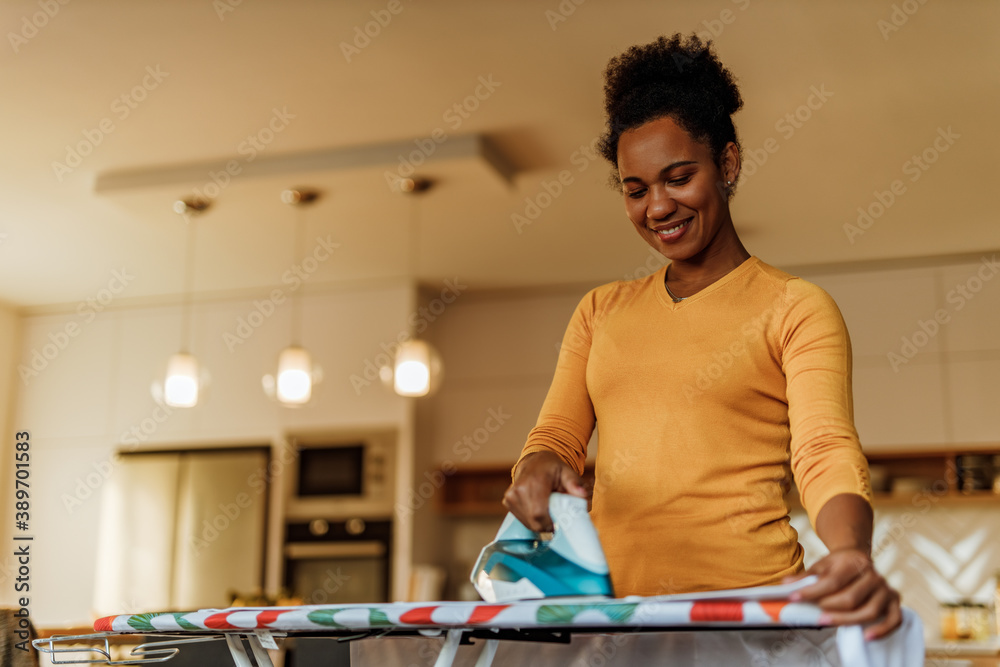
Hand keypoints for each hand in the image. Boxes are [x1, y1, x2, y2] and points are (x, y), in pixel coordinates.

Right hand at [502, 451, 588, 532]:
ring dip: (540, 522)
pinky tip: (538, 508)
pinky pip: (522, 519)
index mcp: (534, 482)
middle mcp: (518, 490)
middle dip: (548, 524)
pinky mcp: (508, 502)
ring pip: (528, 523)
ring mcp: (511, 496)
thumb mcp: (566, 471)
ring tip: (548, 509)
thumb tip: (582, 494)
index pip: (539, 513)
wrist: (533, 462)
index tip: (560, 523)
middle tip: (557, 517)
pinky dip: (533, 519)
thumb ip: (574, 483)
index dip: (551, 522)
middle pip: (534, 521)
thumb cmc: (551, 468)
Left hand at [785, 548, 901, 639]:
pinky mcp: (894, 601)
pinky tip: (867, 636)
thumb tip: (786, 584)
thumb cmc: (838, 564)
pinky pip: (894, 619)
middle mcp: (873, 575)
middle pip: (851, 598)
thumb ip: (806, 576)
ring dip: (847, 620)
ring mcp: (885, 588)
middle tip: (814, 614)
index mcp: (854, 562)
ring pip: (869, 611)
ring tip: (826, 622)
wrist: (858, 558)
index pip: (832, 581)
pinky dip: (882, 630)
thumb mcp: (822, 565)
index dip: (812, 592)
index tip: (795, 598)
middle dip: (829, 608)